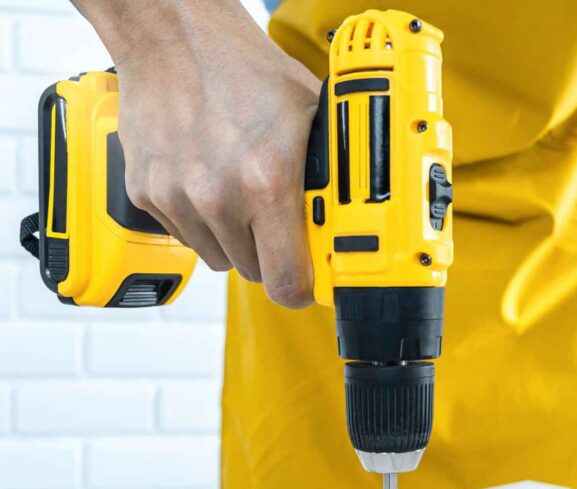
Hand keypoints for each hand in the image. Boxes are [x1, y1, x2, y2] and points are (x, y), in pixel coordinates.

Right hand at [84, 1, 320, 306]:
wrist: (173, 38)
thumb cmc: (245, 71)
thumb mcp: (311, 118)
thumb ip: (329, 175)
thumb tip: (354, 220)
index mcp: (267, 182)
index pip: (287, 282)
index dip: (303, 288)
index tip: (309, 281)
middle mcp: (219, 196)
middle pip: (255, 271)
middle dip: (272, 254)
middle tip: (277, 219)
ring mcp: (178, 197)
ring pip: (220, 257)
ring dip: (235, 238)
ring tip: (240, 192)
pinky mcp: (147, 195)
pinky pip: (185, 235)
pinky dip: (200, 220)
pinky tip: (209, 180)